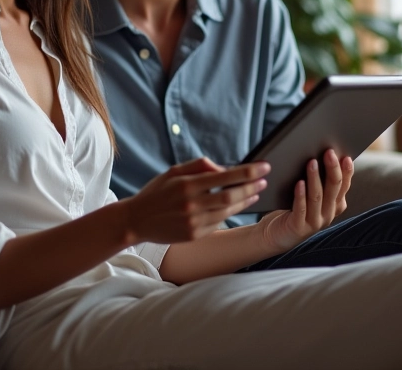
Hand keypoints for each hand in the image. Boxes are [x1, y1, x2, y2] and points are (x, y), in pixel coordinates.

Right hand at [121, 158, 270, 244]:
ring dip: (245, 201)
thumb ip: (199, 166)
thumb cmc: (157, 192)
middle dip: (252, 187)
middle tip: (264, 179)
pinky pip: (219, 221)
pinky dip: (231, 212)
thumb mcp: (173, 171)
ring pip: (228, 210)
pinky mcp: (195, 235)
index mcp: (187, 185)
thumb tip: (224, 168)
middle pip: (231, 196)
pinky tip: (238, 204)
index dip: (248, 172)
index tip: (264, 166)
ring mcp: (194, 222)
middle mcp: (192, 204)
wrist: (137, 220)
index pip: (225, 177)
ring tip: (256, 191)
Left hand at [256, 149, 353, 253]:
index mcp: (335, 204)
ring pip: (318, 197)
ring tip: (312, 162)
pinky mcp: (299, 227)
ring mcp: (315, 221)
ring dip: (315, 178)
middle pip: (334, 189)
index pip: (344, 185)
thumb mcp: (310, 193)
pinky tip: (299, 183)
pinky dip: (301, 195)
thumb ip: (319, 178)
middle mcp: (328, 213)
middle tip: (329, 152)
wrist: (276, 233)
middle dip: (332, 169)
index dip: (346, 171)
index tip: (345, 155)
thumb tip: (323, 153)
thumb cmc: (294, 207)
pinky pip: (301, 209)